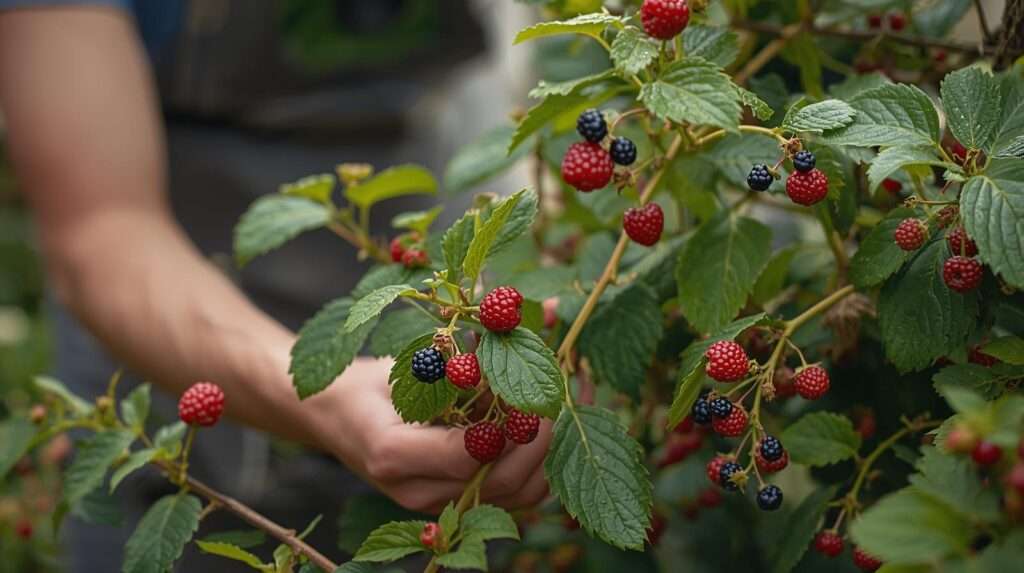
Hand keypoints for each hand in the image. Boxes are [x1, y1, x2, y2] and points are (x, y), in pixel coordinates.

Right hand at [312, 357, 550, 513]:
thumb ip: (443, 369)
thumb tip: (499, 346)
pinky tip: (542, 430)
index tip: (531, 395)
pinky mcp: (456, 500)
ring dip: (544, 457)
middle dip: (537, 442)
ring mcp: (438, 502)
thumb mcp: (398, 368)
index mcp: (392, 454)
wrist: (336, 418)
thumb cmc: (367, 385)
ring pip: (515, 496)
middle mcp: (417, 490)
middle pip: (500, 482)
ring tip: (552, 412)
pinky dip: (537, 466)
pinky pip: (511, 493)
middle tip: (553, 399)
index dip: (508, 427)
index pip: (467, 454)